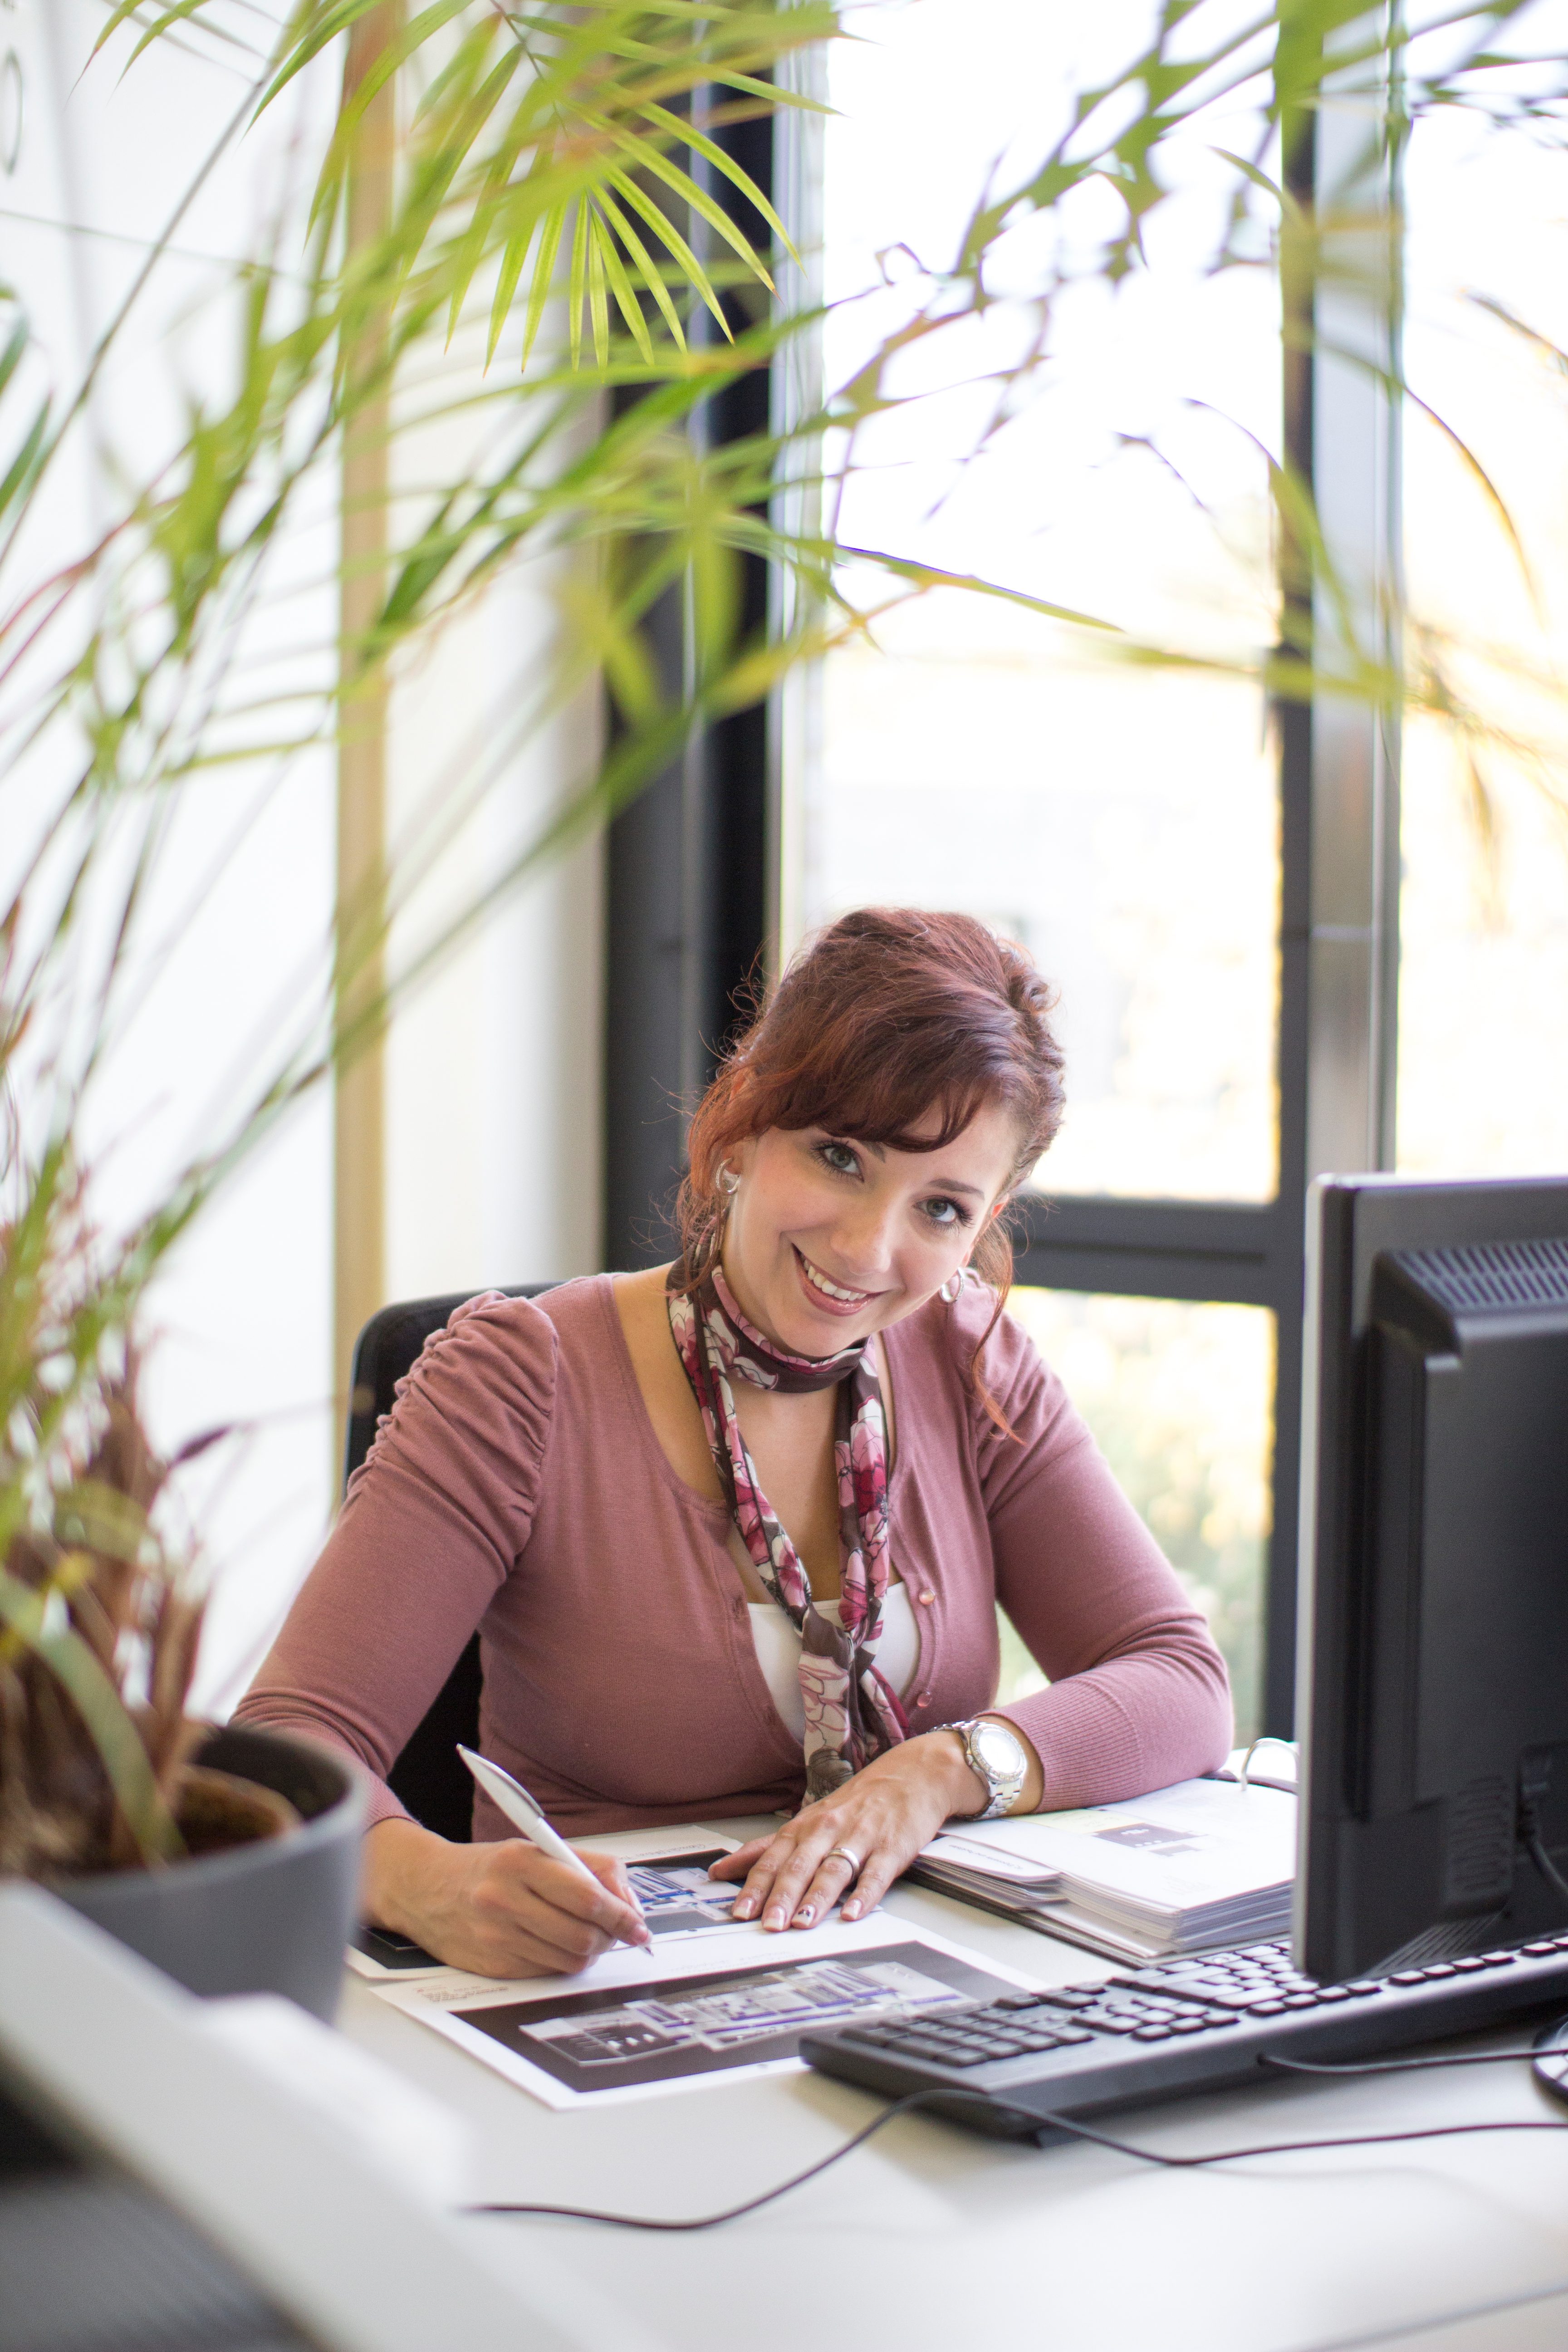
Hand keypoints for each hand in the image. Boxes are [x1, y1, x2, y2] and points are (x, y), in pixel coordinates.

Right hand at [363, 1817, 651, 1976]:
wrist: (426, 1888)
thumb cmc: (489, 1867)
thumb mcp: (535, 1849)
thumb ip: (587, 1868)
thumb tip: (628, 1902)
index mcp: (521, 1862)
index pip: (587, 1897)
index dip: (622, 1914)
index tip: (638, 1924)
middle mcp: (505, 1900)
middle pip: (583, 1934)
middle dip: (611, 1937)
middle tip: (619, 1933)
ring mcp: (497, 1936)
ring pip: (569, 1959)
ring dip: (591, 1952)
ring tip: (589, 1936)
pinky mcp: (493, 1964)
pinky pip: (547, 1972)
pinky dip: (563, 1962)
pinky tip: (558, 1945)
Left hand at [706, 1731, 987, 1931]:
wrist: (912, 1774)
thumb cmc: (856, 1803)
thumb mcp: (808, 1819)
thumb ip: (767, 1847)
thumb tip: (724, 1869)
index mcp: (806, 1825)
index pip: (774, 1858)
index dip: (756, 1884)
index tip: (740, 1911)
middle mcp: (829, 1829)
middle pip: (800, 1865)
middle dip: (783, 1897)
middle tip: (769, 1924)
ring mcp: (861, 1837)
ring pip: (834, 1870)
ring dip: (817, 1898)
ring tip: (803, 1924)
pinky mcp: (892, 1847)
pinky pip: (876, 1874)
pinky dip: (864, 1895)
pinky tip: (853, 1913)